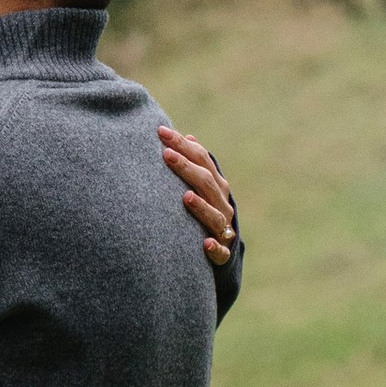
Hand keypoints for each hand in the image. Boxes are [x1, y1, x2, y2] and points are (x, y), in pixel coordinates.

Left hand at [159, 124, 234, 265]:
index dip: (183, 146)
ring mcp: (224, 230)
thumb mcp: (202, 188)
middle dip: (187, 168)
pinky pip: (221, 252)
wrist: (222, 250)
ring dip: (201, 207)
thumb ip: (196, 165)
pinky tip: (205, 243)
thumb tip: (188, 137)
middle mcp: (222, 205)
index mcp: (217, 186)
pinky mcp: (223, 254)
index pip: (203, 160)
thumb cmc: (204, 213)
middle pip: (207, 184)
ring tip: (186, 196)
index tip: (161, 132)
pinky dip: (215, 248)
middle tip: (166, 155)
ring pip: (215, 217)